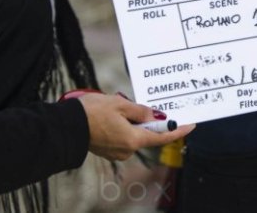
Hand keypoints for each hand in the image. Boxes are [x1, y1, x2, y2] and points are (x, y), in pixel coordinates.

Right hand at [78, 93, 194, 160]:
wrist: (65, 125)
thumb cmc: (92, 112)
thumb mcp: (120, 104)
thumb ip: (141, 111)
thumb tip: (154, 117)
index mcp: (133, 140)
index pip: (162, 137)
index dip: (178, 130)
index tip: (191, 124)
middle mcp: (127, 150)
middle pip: (147, 134)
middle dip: (148, 119)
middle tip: (140, 104)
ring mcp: (117, 152)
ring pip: (134, 134)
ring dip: (133, 121)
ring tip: (118, 106)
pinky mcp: (108, 149)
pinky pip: (123, 136)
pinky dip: (124, 126)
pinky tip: (112, 114)